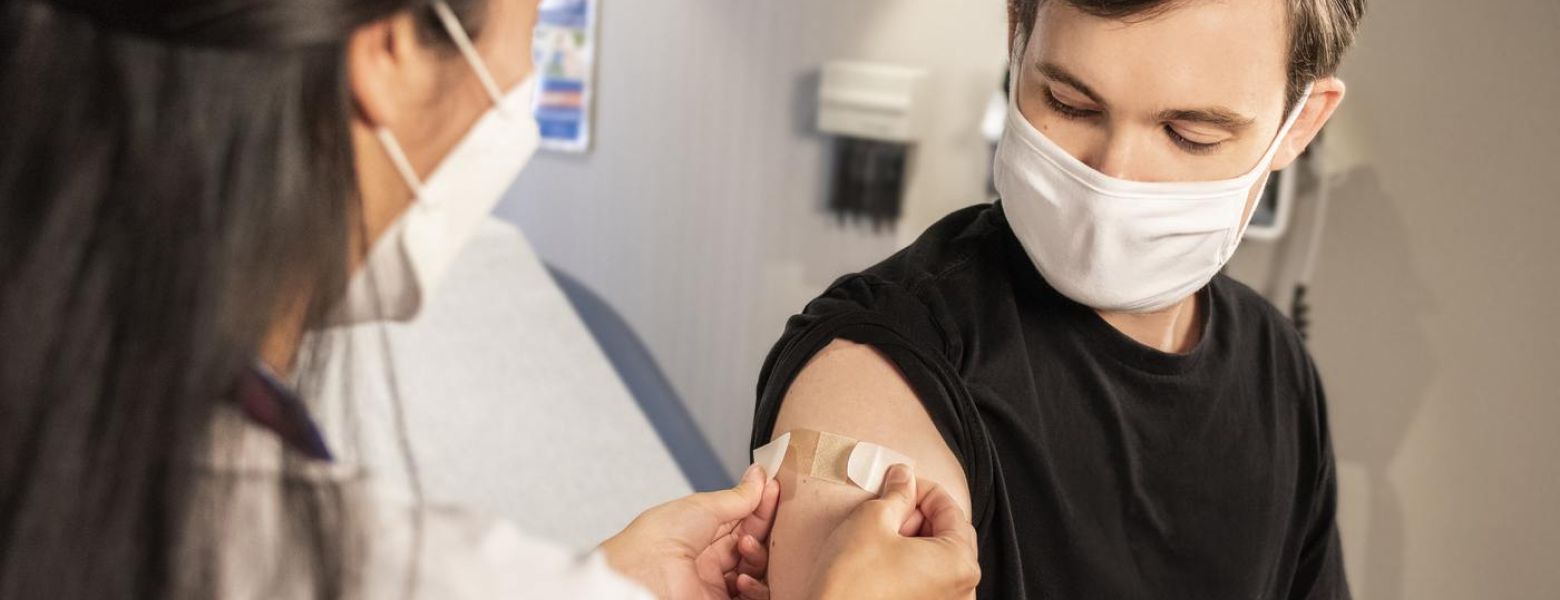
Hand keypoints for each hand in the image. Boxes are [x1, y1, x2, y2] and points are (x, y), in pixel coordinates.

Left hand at [601, 464, 780, 598]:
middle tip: (769, 513)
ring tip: (747, 545)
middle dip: (762, 528)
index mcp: (699, 533)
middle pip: (753, 543)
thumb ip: (737, 497)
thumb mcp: (702, 506)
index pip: (741, 519)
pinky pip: (754, 597)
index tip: (774, 488)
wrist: (643, 574)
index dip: (759, 505)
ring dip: (759, 555)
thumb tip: (759, 478)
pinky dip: (757, 587)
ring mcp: (716, 584)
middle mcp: (709, 559)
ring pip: (757, 570)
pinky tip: (744, 577)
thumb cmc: (658, 539)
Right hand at [807, 464, 980, 599]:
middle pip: (949, 535)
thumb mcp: (872, 521)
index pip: (950, 509)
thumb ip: (896, 494)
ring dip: (914, 539)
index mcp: (959, 563)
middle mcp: (962, 590)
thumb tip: (903, 478)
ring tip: (883, 534)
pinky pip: (928, 581)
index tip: (900, 483)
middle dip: (919, 516)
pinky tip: (884, 558)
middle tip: (889, 509)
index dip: (922, 489)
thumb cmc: (851, 583)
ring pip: (938, 559)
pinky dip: (911, 564)